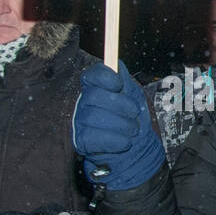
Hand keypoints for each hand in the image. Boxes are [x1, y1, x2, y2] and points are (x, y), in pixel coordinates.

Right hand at [72, 61, 165, 190]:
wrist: (135, 150)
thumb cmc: (131, 119)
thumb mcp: (133, 95)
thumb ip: (125, 79)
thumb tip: (115, 64)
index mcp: (95, 87)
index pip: (92, 74)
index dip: (105, 77)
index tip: (118, 84)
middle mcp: (84, 102)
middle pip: (94, 95)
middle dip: (120, 104)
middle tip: (134, 113)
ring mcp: (80, 122)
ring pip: (95, 117)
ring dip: (122, 125)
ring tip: (133, 130)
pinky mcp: (82, 142)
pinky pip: (96, 138)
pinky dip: (115, 140)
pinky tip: (125, 142)